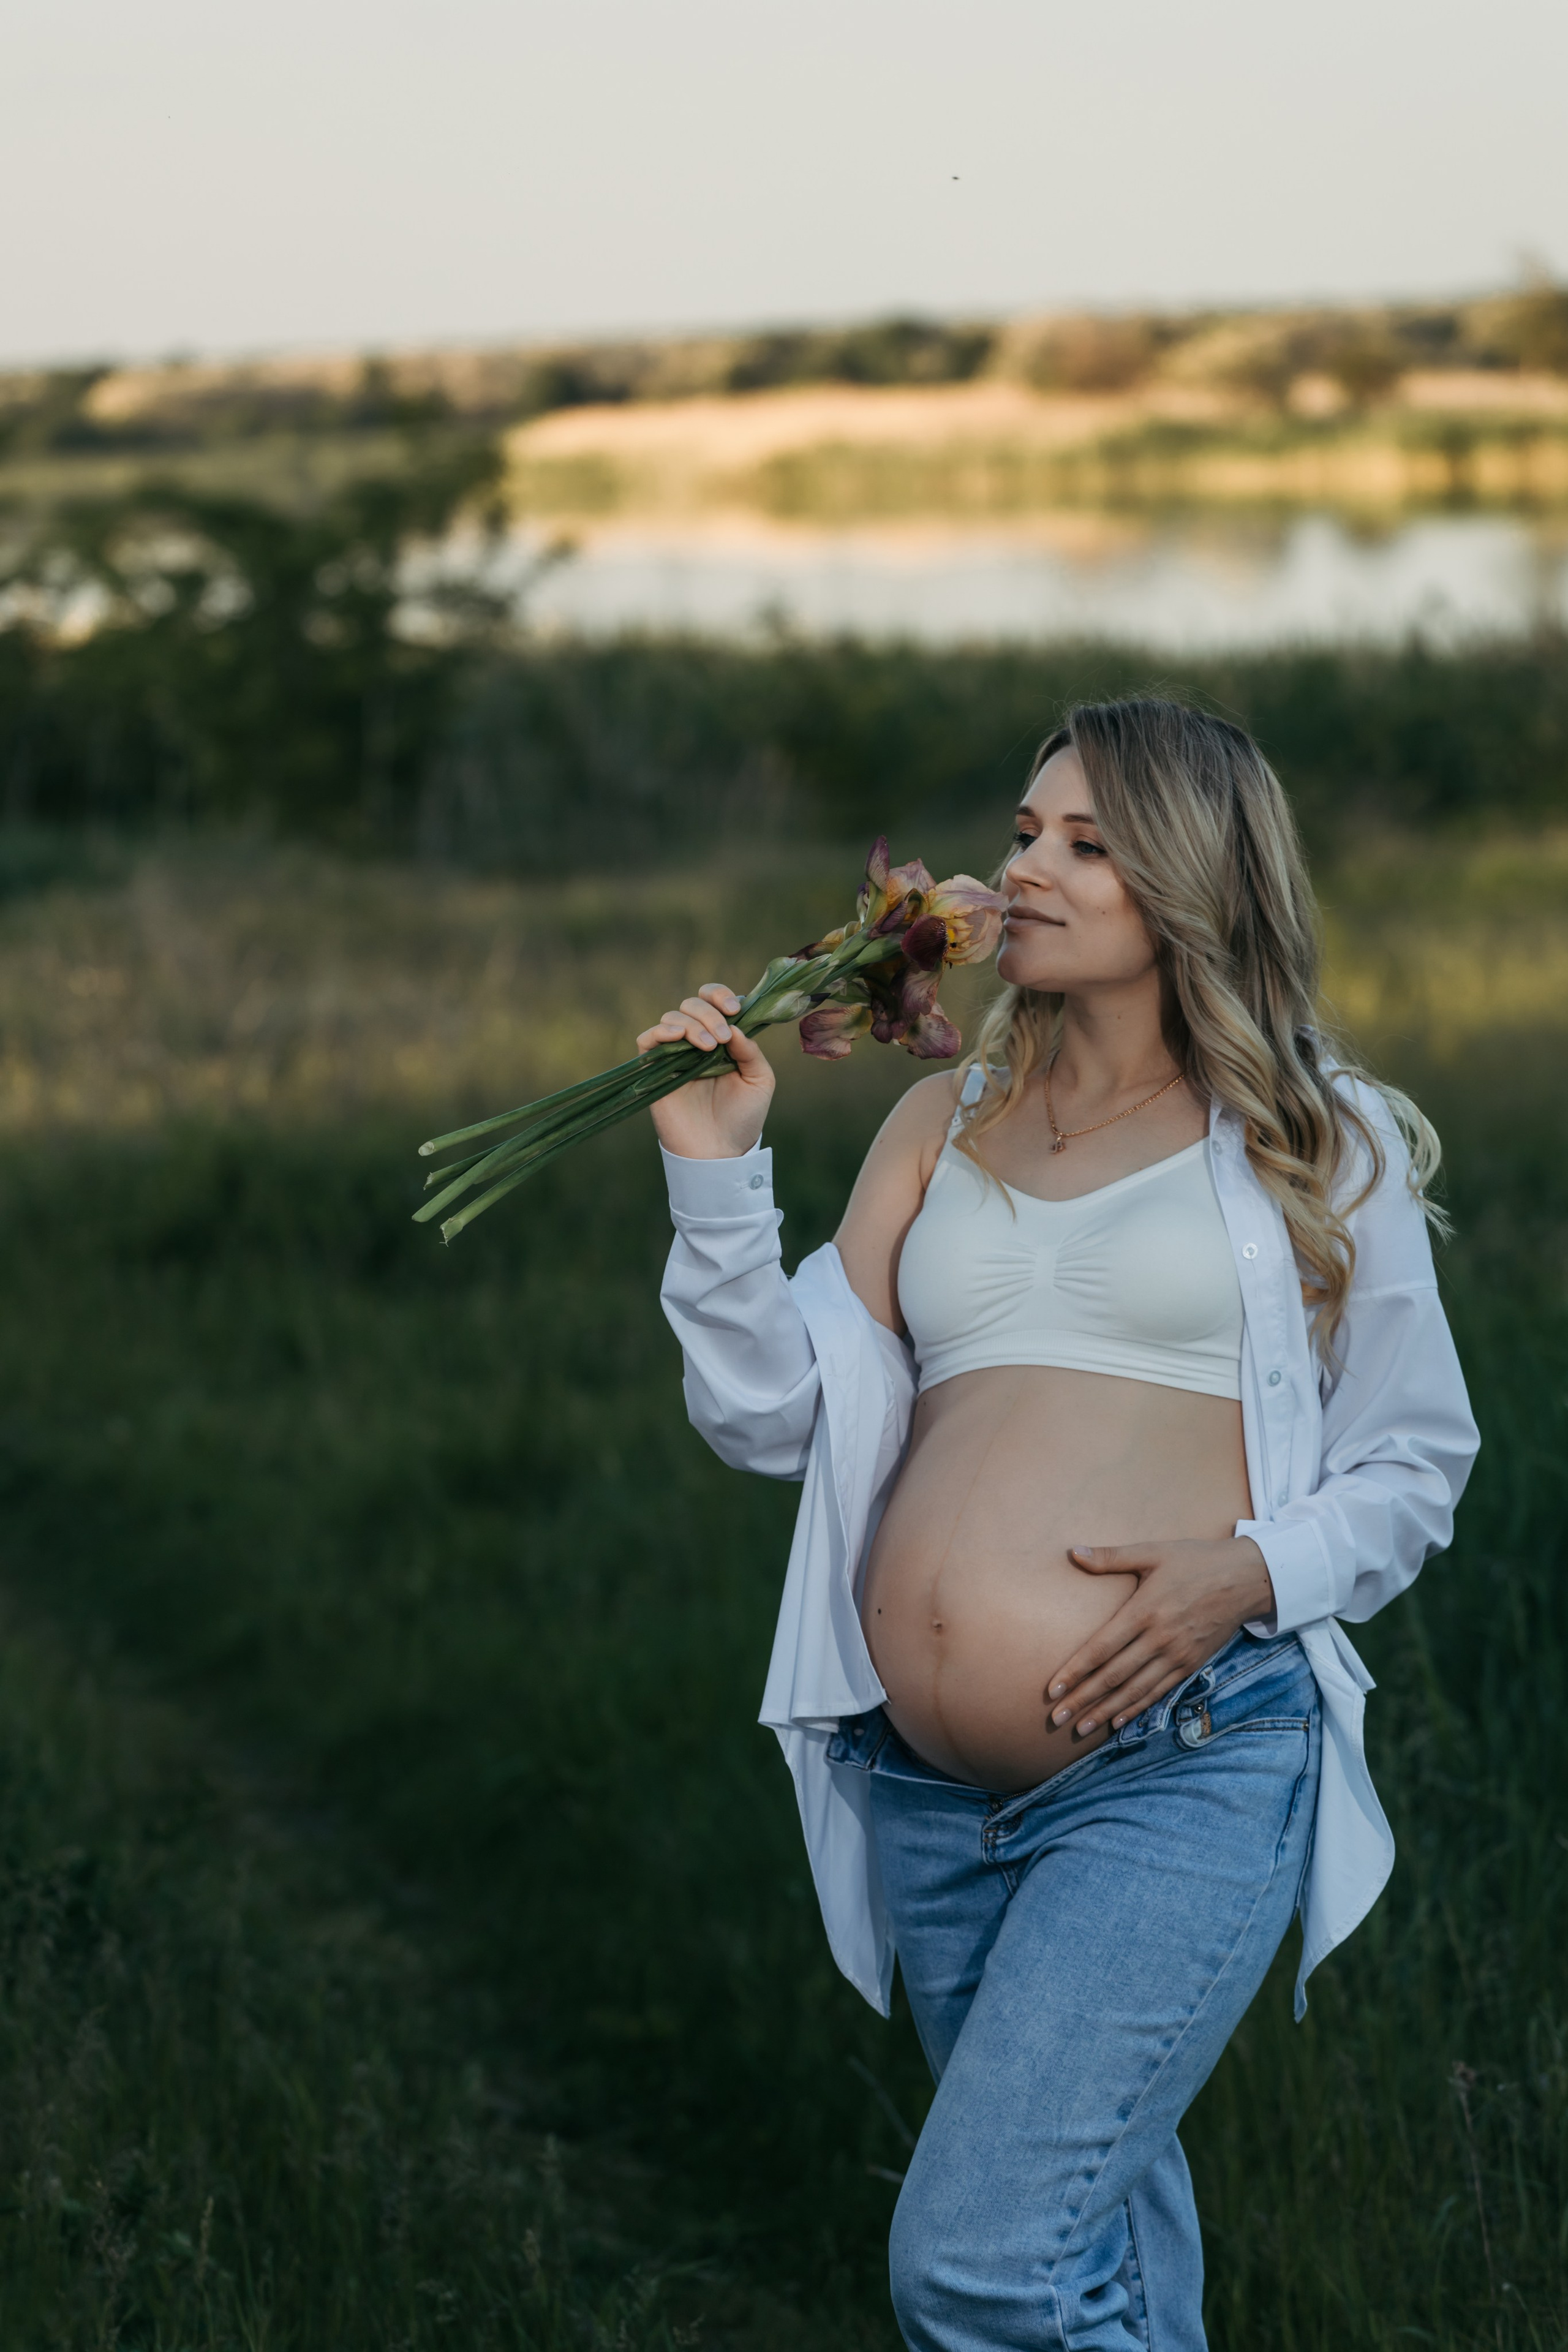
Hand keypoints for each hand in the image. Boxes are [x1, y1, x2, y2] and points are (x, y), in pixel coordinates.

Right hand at [636, 982, 775, 1160]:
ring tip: (709, 1048)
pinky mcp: (654, 1071)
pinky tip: (678, 1038)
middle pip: (691, 1005)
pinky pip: (647, 1039)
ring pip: (672, 1018)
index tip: (733, 1009)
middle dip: (709, 1014)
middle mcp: (696, 1043)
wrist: (720, 1153)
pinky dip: (661, 1031)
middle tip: (722, 1038)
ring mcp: (674, 1056)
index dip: (720, 995)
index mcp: (722, 1039)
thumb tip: (734, 1026)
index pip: (713, 1002)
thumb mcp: (759, 1080)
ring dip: (692, 1025)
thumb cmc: (742, 1119)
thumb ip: (750, 1049)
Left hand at [1046, 1538, 1275, 1736]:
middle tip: (1057, 1718)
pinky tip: (1118, 1721)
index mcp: (1144, 1611)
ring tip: (1081, 1728)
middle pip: (1114, 1676)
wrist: (1247, 1578)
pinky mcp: (1191, 1664)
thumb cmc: (1195, 1561)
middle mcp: (1159, 1639)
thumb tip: (1073, 1552)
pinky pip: (1159, 1691)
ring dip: (1106, 1711)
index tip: (1053, 1690)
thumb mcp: (1153, 1552)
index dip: (1075, 1671)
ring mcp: (1177, 1655)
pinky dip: (1137, 1708)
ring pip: (1135, 1690)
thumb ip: (1111, 1557)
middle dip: (1083, 1699)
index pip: (1101, 1648)